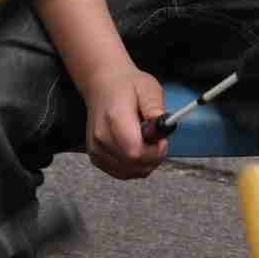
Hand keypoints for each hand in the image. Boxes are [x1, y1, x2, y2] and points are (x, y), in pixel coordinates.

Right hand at [83, 64, 167, 179]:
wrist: (102, 85)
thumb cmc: (126, 85)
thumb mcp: (147, 86)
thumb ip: (154, 106)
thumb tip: (163, 124)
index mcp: (115, 118)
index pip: (135, 152)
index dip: (154, 152)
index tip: (162, 140)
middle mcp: (102, 137)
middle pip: (133, 164)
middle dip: (153, 157)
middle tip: (157, 140)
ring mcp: (96, 149)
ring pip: (128, 172)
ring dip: (144, 163)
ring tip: (147, 142)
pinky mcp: (95, 157)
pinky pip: (121, 173)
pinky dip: (134, 166)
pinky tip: (137, 149)